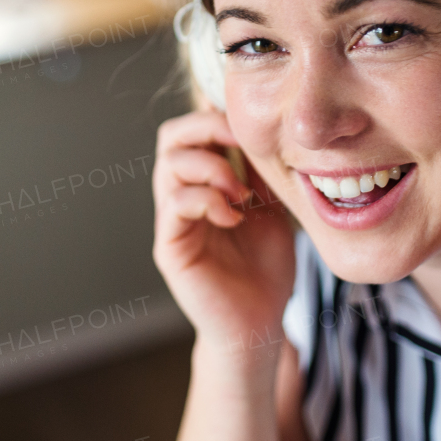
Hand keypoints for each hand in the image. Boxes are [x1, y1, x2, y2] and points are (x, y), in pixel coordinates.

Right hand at [151, 105, 295, 358]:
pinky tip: (233, 217)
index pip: (191, 130)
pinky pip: (174, 204)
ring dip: (211, 168)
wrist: (261, 322)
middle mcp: (180, 196)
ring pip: (169, 165)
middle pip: (171, 137)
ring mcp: (172, 221)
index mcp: (202, 182)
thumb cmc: (266, 269)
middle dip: (207, 131)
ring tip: (241, 194)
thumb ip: (259, 174)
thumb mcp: (271, 208)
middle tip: (241, 147)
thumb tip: (260, 132)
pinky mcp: (170, 247)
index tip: (253, 128)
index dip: (217, 119)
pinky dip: (206, 200)